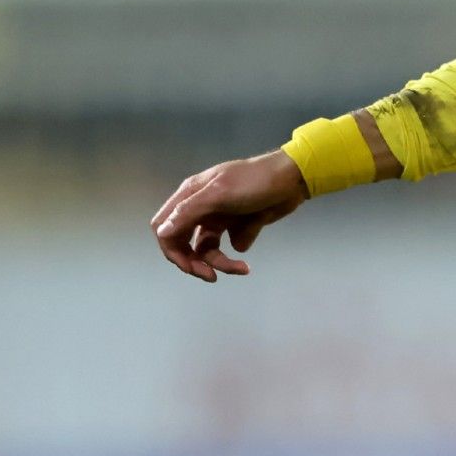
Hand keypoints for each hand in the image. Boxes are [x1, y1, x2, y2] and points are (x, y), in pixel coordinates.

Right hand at [152, 150, 307, 282]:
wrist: (292, 179)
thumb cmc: (254, 182)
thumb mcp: (220, 194)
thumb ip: (189, 212)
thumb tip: (162, 233)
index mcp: (190, 196)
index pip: (164, 228)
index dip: (172, 250)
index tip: (189, 265)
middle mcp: (200, 208)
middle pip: (183, 244)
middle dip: (195, 262)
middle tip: (212, 276)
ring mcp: (219, 217)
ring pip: (207, 249)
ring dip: (220, 262)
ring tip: (242, 269)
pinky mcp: (238, 225)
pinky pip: (230, 245)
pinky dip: (239, 249)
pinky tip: (253, 236)